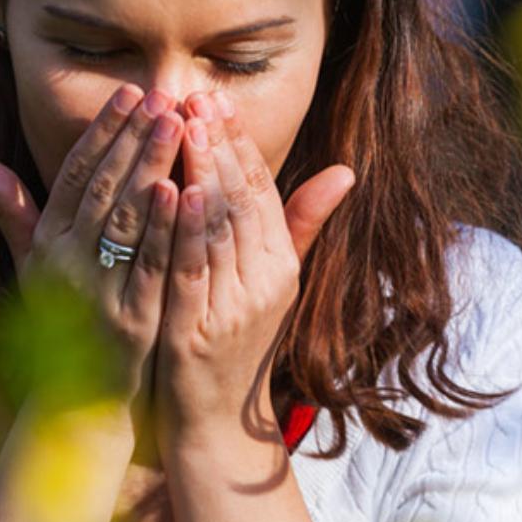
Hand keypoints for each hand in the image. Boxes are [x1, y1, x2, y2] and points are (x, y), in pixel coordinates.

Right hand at [0, 83, 184, 430]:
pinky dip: (162, 228)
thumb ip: (9, 209)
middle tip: (160, 96)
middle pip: (101, 188)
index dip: (100, 131)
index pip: (72, 174)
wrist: (78, 400)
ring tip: (177, 125)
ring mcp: (97, 293)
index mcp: (45, 243)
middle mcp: (65, 263)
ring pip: (124, 219)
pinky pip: (147, 266)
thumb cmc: (59, 319)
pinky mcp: (130, 322)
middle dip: (132, 138)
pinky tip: (181, 190)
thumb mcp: (29, 263)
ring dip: (151, 168)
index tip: (127, 92)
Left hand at [154, 89, 355, 441]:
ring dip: (203, 173)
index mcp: (280, 264)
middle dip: (220, 145)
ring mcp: (233, 308)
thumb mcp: (273, 280)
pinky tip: (175, 191)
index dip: (240, 143)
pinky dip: (186, 230)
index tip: (217, 99)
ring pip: (220, 228)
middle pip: (242, 201)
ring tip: (186, 127)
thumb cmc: (237, 340)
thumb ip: (300, 223)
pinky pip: (193, 271)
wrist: (215, 423)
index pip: (263, 191)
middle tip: (197, 98)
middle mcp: (264, 282)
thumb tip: (346, 170)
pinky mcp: (198, 332)